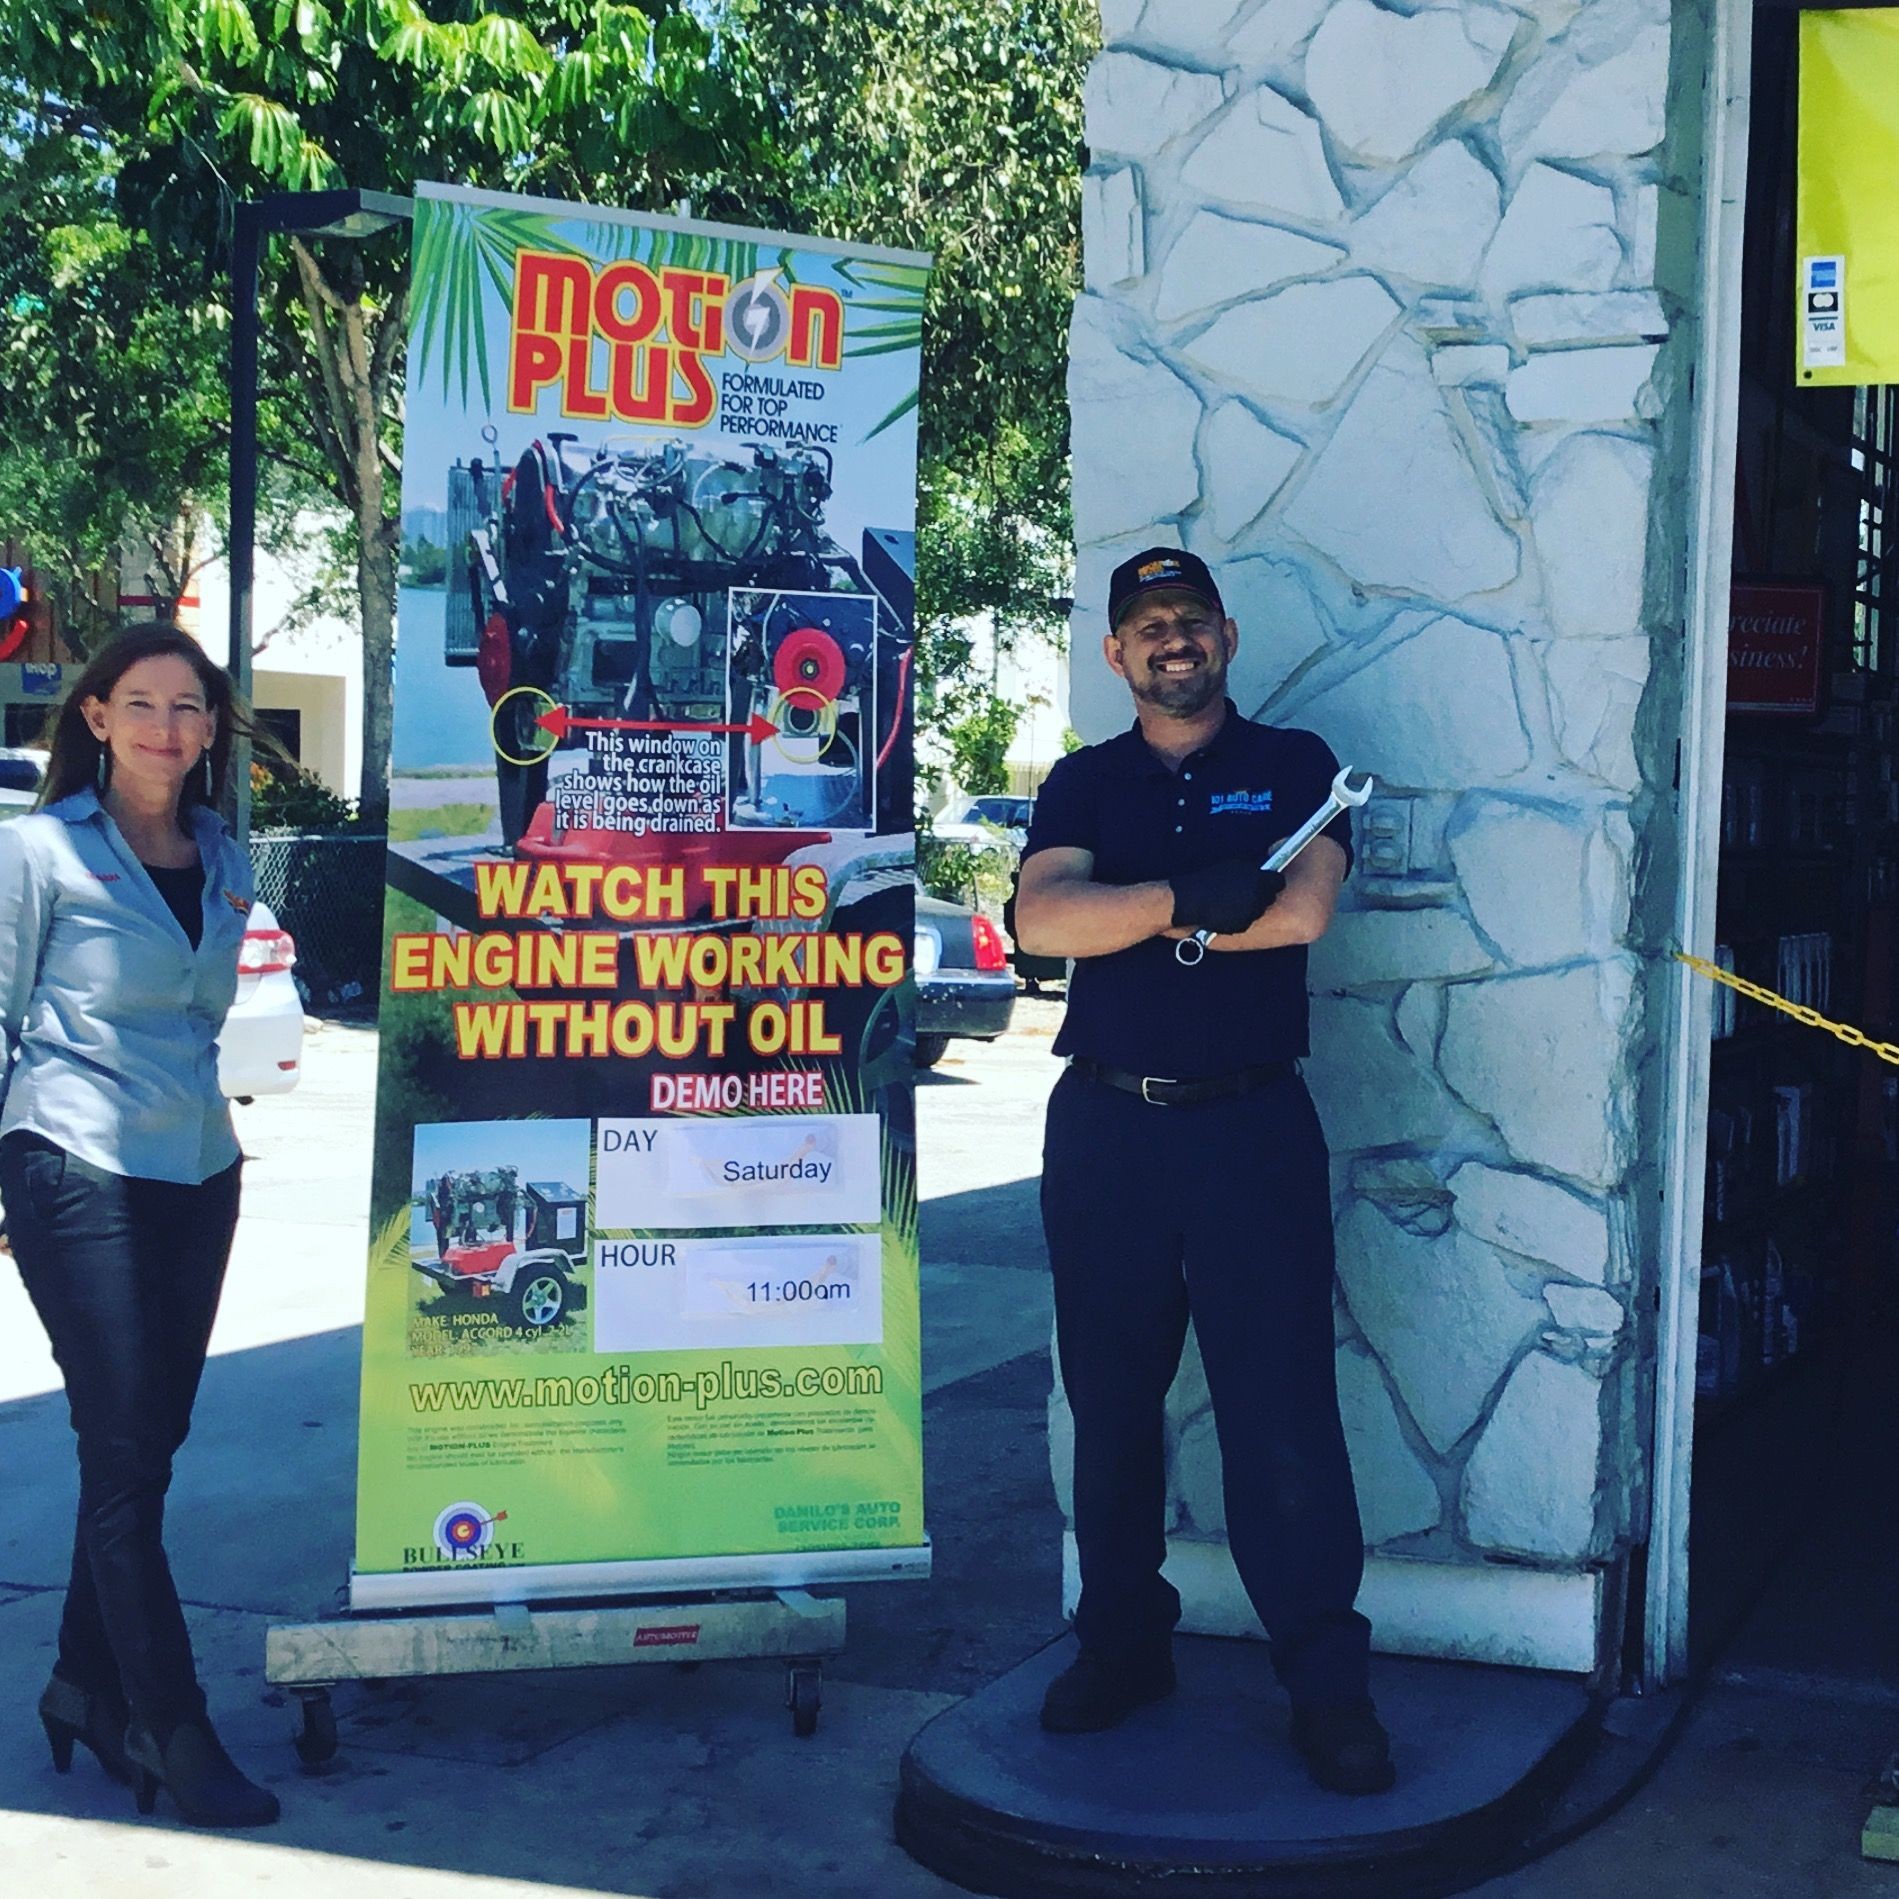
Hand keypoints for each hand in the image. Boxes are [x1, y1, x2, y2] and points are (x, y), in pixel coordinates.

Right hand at [1168, 862, 1285, 935]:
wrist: (1191, 901)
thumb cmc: (1209, 881)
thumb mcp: (1233, 869)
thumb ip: (1251, 873)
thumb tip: (1261, 874)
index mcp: (1258, 880)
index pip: (1278, 881)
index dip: (1272, 882)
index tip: (1267, 881)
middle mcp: (1258, 898)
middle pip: (1270, 897)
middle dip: (1262, 895)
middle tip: (1249, 892)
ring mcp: (1251, 913)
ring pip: (1258, 910)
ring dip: (1251, 907)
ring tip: (1233, 902)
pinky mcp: (1242, 926)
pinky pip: (1246, 921)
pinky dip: (1240, 917)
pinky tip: (1226, 912)